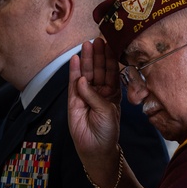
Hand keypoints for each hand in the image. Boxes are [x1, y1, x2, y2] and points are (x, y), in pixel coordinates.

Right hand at [68, 38, 122, 179]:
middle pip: (98, 69)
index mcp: (113, 92)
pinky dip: (74, 71)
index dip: (110, 58)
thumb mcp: (107, 110)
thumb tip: (82, 80)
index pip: (111, 71)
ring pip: (86, 73)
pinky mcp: (73, 100)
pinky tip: (75, 59)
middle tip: (96, 40)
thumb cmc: (107, 130)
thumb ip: (95, 95)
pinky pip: (73, 83)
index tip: (109, 44)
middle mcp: (100, 90)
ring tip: (86, 45)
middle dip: (98, 55)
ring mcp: (86, 94)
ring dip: (87, 59)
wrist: (96, 147)